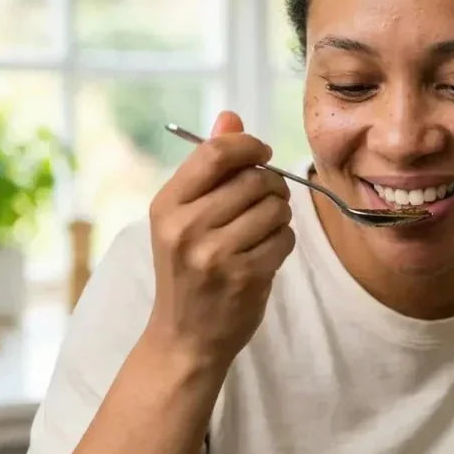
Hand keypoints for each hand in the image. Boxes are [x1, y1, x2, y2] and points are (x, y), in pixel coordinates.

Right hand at [145, 111, 294, 370]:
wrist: (185, 337)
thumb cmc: (188, 270)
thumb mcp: (184, 217)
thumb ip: (208, 166)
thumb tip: (231, 117)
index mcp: (167, 205)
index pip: (217, 153)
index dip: (250, 146)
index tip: (262, 154)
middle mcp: (186, 227)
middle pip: (254, 180)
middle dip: (272, 186)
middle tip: (266, 201)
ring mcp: (215, 254)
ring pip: (275, 208)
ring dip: (280, 216)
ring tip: (263, 230)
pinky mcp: (245, 276)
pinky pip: (285, 239)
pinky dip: (283, 242)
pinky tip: (266, 254)